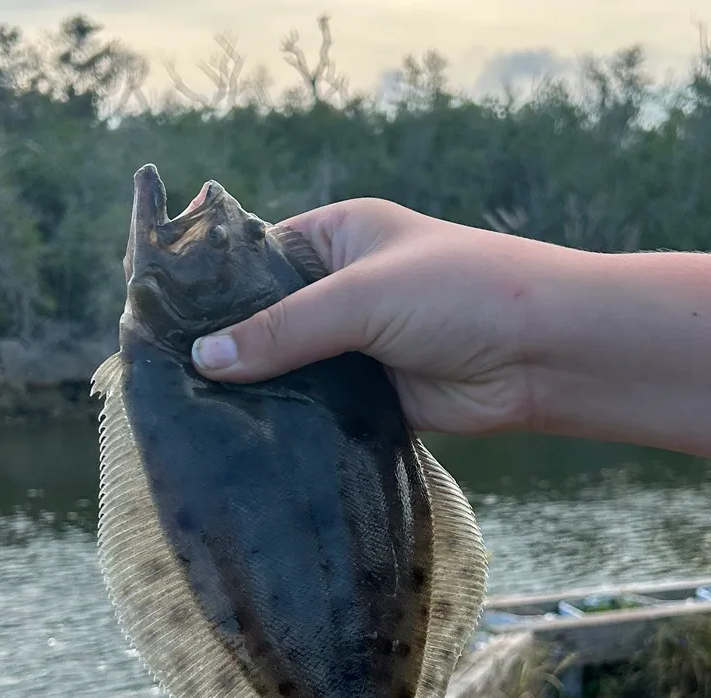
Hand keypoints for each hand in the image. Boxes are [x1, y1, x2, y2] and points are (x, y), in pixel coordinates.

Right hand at [190, 199, 562, 433]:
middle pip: (270, 321)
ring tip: (202, 423)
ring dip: (265, 395)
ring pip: (295, 371)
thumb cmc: (462, 293)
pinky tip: (258, 448)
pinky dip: (300, 428)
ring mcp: (361, 345)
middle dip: (233, 351)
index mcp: (339, 236)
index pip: (256, 259)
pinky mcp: (379, 397)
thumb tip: (205, 360)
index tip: (165, 329)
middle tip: (174, 386)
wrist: (544, 353)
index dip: (214, 292)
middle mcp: (346, 288)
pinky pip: (325, 412)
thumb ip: (283, 330)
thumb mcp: (362, 297)